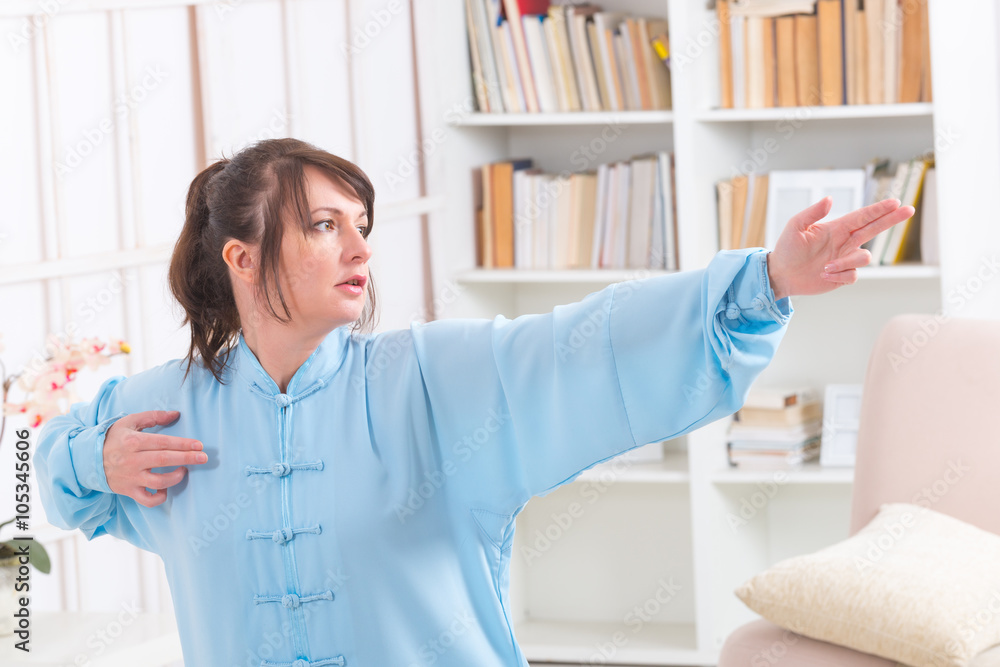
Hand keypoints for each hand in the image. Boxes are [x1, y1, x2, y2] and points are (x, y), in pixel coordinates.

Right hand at [103, 410, 206, 507]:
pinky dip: (159, 498)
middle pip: (164, 460)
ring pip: (158, 482)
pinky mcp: (128, 491)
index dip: (183, 444)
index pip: (163, 443)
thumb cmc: (113, 438)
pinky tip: (166, 489)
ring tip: (184, 471)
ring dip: (176, 477)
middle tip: (204, 457)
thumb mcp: (129, 421)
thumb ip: (153, 417)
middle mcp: (132, 461)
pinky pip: (147, 500)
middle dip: (187, 458)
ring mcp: (130, 478)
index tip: (199, 445)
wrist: (87, 458)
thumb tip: (176, 414)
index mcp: (133, 442)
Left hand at [766, 197, 914, 299]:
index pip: (863, 216)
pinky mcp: (842, 276)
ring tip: (824, 266)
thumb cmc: (787, 248)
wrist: (780, 274)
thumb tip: (830, 199)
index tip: (895, 201)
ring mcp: (845, 259)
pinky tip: (824, 274)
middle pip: (875, 229)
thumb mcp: (795, 227)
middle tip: (909, 209)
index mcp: (836, 228)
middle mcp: (845, 242)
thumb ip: (812, 213)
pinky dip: (839, 275)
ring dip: (845, 262)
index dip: (879, 209)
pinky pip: (853, 275)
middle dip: (891, 219)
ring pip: (864, 258)